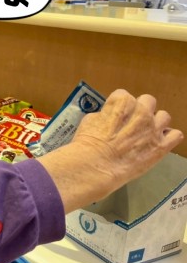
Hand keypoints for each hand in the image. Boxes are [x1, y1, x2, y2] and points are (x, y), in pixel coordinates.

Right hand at [39, 89, 182, 211]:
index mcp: (122, 102)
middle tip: (130, 123)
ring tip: (145, 134)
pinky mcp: (161, 146)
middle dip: (139, 110)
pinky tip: (157, 143)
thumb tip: (109, 118)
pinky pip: (176, 135)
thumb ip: (105, 115)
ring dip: (155, 122)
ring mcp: (154, 129)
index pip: (123, 96)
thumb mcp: (90, 120)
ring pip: (164, 116)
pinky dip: (168, 137)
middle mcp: (141, 111)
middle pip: (147, 101)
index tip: (112, 116)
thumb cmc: (87, 142)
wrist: (96, 166)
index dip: (117, 107)